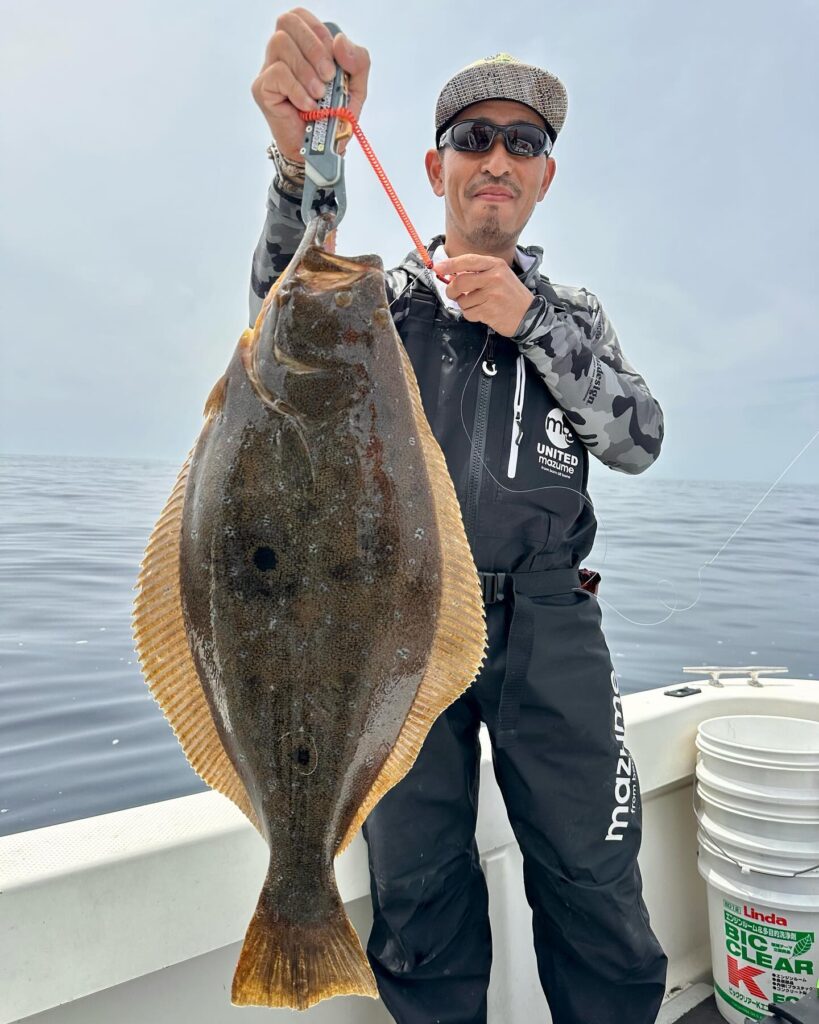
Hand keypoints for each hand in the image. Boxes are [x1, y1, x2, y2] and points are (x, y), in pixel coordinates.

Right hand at [251, 8, 369, 162]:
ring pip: (280, 44)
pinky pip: (277, 74)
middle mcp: (282, 53)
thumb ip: (358, 61)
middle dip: (313, 46)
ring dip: (306, 71)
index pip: (301, 16)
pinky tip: (308, 106)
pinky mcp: (262, 90)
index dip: (319, 32)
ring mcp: (269, 70)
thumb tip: (340, 42)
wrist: (321, 151)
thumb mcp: (356, 88)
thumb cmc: (333, 117)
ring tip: (319, 96)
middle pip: (287, 22)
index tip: (334, 60)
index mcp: (302, 46)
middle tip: (328, 76)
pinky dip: (298, 90)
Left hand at [434, 255, 534, 336]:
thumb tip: (452, 274)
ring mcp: (492, 294)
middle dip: (451, 290)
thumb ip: (479, 272)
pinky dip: (471, 315)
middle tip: (454, 294)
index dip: (450, 265)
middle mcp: (494, 277)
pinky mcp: (489, 311)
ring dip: (465, 305)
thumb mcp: (500, 275)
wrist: (529, 314)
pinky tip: (483, 312)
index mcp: (496, 265)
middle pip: (460, 282)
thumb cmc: (511, 295)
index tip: (438, 268)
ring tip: (479, 304)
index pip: (468, 261)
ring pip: (462, 300)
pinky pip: (468, 313)